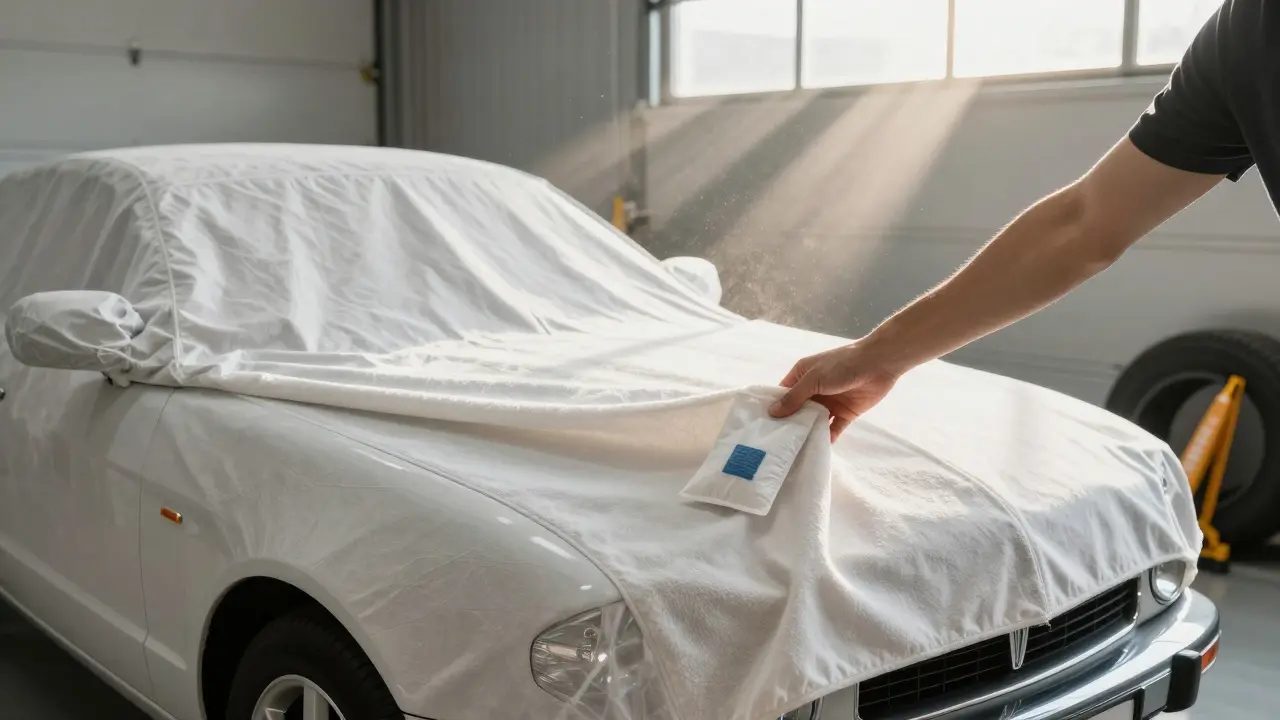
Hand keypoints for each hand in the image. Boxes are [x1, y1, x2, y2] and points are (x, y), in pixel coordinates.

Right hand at [768, 342, 900, 441]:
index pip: (783, 394)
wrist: (879, 364)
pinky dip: (827, 437)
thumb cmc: (841, 366)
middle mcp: (814, 390)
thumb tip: (772, 413)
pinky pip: (833, 428)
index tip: (761, 427)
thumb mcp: (813, 379)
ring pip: (814, 421)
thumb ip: (794, 397)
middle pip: (797, 411)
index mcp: (802, 376)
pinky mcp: (845, 413)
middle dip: (789, 425)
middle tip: (775, 444)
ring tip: (794, 451)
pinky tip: (819, 449)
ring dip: (807, 432)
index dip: (774, 408)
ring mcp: (830, 402)